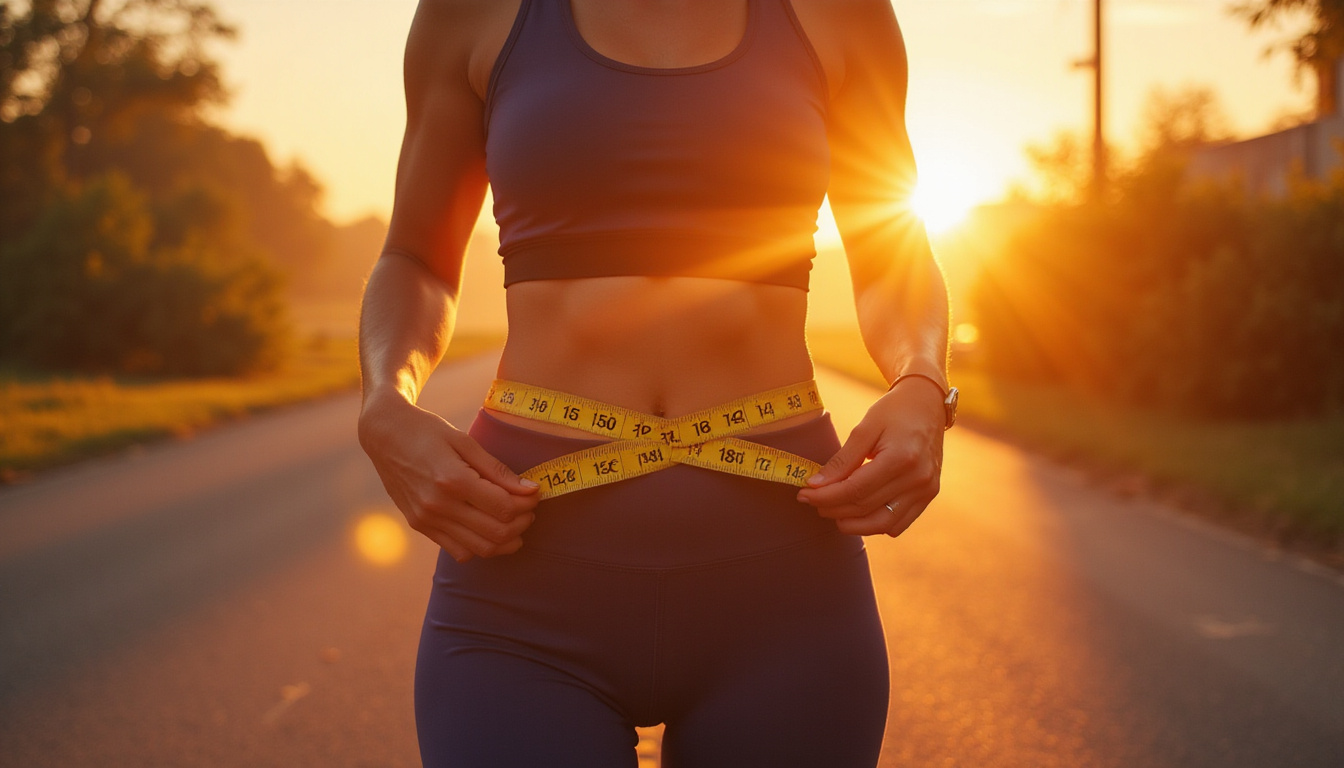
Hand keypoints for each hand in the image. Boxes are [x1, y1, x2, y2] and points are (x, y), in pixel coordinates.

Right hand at [358, 393, 538, 561]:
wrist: (385, 435)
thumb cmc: (428, 431)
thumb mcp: (465, 441)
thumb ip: (497, 470)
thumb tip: (530, 490)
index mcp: (452, 479)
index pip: (504, 507)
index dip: (527, 504)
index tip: (534, 493)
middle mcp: (438, 505)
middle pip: (496, 532)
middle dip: (522, 523)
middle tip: (529, 510)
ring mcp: (427, 519)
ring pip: (479, 549)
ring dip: (505, 541)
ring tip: (515, 523)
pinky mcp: (420, 526)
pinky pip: (458, 551)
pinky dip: (480, 546)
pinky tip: (488, 528)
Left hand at [796, 380, 944, 536]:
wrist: (928, 404)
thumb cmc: (893, 412)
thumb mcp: (865, 428)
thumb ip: (842, 460)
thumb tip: (815, 485)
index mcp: (901, 458)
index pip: (855, 489)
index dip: (826, 496)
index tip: (804, 495)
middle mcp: (917, 479)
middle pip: (866, 507)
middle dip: (833, 509)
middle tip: (812, 502)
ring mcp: (926, 490)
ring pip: (882, 524)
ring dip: (853, 524)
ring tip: (831, 512)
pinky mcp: (929, 495)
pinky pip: (898, 524)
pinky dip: (874, 524)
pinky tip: (857, 514)